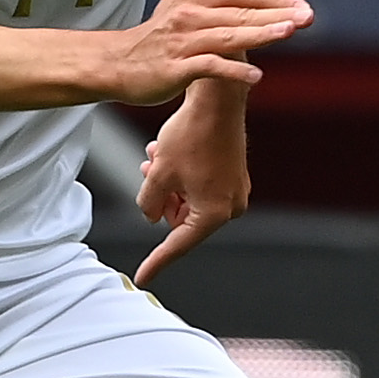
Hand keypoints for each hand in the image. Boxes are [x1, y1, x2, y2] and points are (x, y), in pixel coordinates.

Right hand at [95, 0, 310, 105]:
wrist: (116, 64)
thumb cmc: (155, 37)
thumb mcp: (183, 4)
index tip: (303, 7)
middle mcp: (189, 14)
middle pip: (241, 11)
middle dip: (277, 14)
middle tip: (308, 17)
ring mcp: (182, 41)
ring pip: (228, 35)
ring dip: (261, 33)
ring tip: (289, 33)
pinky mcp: (175, 68)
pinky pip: (209, 67)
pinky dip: (233, 70)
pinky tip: (256, 76)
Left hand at [133, 85, 253, 285]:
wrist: (218, 100)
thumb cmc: (191, 135)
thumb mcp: (158, 174)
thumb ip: (148, 204)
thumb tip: (151, 217)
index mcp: (214, 213)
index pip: (178, 244)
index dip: (157, 261)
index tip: (142, 277)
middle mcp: (231, 206)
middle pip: (182, 219)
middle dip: (160, 200)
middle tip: (148, 172)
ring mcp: (235, 190)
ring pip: (188, 200)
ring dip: (167, 185)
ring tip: (154, 158)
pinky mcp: (234, 174)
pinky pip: (201, 186)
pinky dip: (181, 177)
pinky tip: (165, 154)